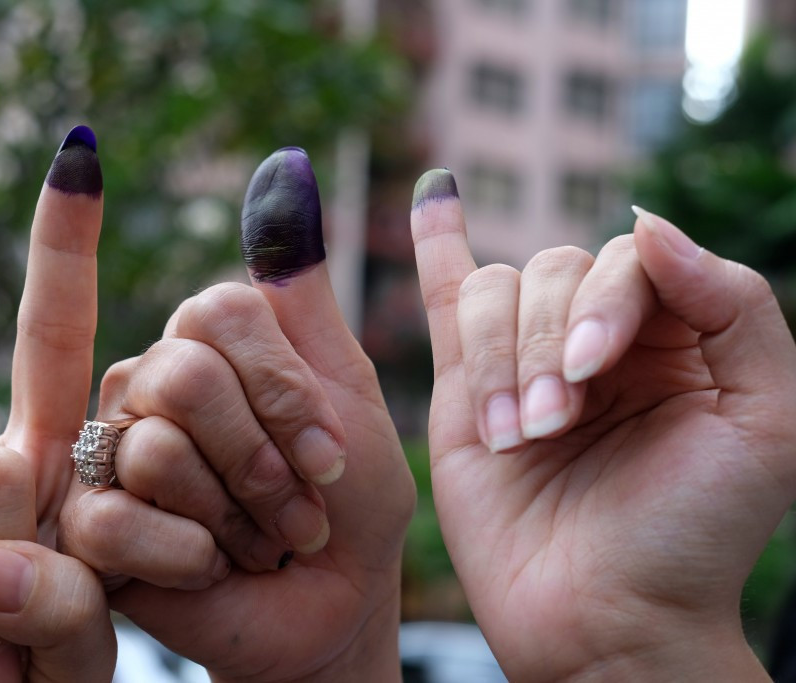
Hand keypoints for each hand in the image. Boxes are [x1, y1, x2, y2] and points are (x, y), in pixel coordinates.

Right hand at [61, 148, 415, 681]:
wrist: (333, 605)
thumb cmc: (348, 502)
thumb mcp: (346, 391)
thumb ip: (303, 293)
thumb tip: (285, 167)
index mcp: (205, 345)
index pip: (221, 313)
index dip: (286, 390)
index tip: (329, 451)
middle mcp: (147, 385)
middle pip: (184, 376)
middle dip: (264, 459)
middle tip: (299, 506)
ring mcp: (112, 452)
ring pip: (157, 447)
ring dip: (240, 514)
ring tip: (262, 542)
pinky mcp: (91, 526)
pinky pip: (118, 518)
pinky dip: (193, 553)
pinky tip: (213, 568)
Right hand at [410, 170, 795, 681]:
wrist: (605, 622)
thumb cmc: (691, 537)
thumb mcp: (766, 420)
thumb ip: (732, 307)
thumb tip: (644, 225)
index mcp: (674, 336)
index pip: (632, 260)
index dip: (608, 301)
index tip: (595, 372)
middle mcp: (598, 338)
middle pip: (554, 268)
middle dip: (548, 341)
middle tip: (556, 424)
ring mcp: (525, 361)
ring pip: (495, 293)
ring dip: (501, 359)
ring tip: (518, 438)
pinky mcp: (462, 391)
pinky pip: (447, 296)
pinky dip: (438, 242)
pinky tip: (435, 196)